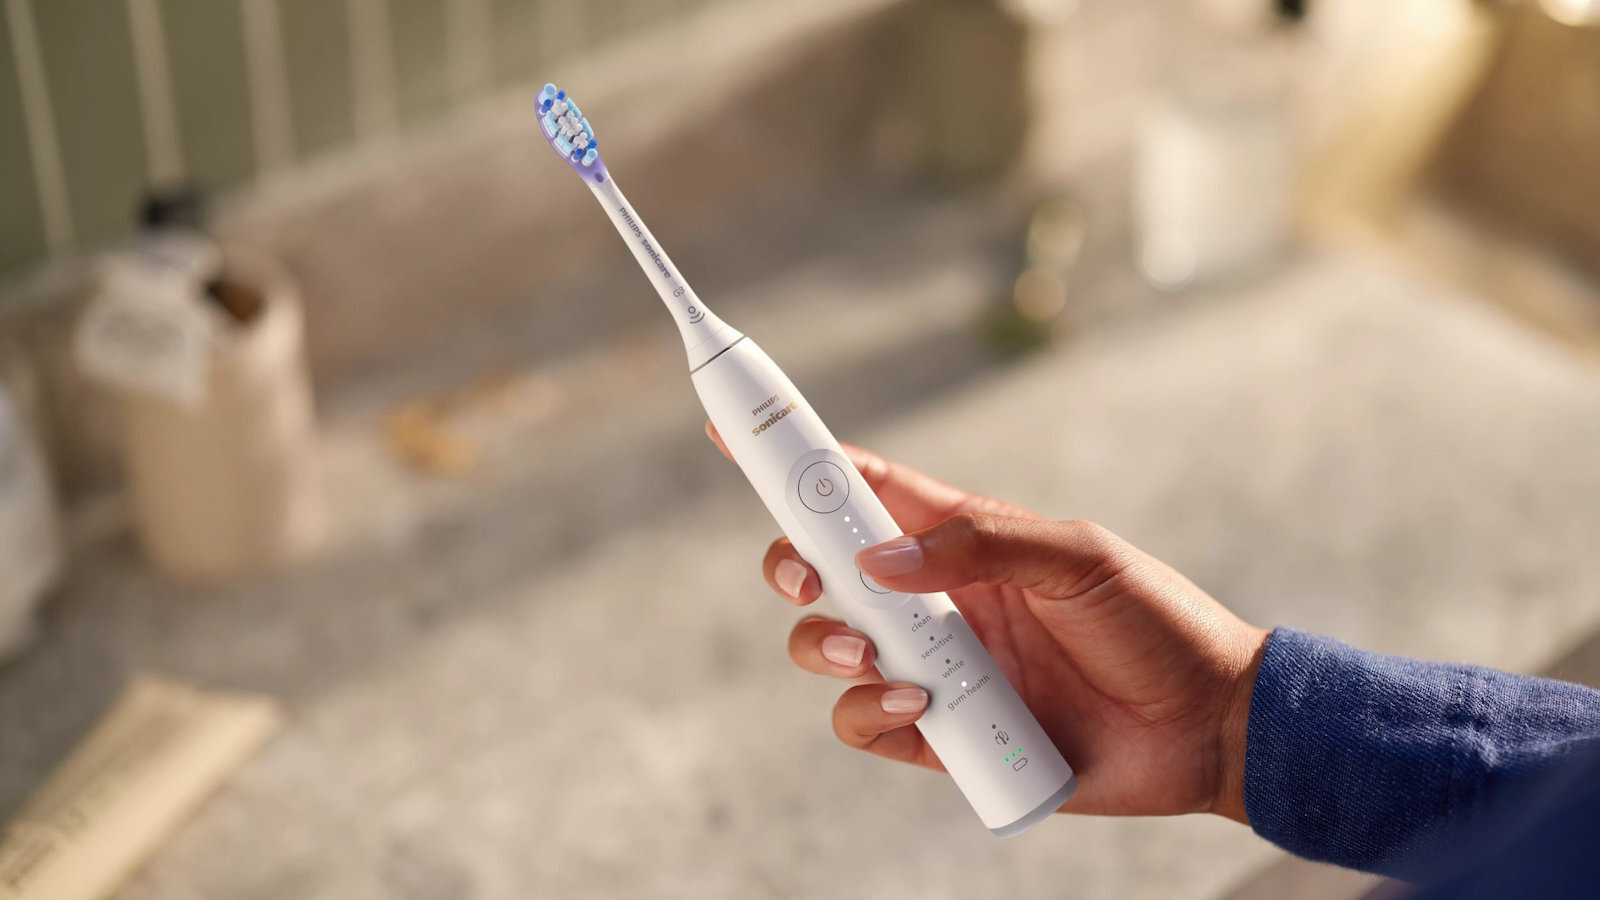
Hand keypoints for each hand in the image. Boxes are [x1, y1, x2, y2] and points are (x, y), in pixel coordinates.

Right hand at [707, 424, 1269, 822]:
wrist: (1203, 726)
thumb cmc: (1153, 623)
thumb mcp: (1077, 559)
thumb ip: (980, 547)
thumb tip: (876, 562)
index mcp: (961, 538)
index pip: (864, 489)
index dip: (800, 461)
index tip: (735, 428)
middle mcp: (934, 600)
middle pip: (823, 570)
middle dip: (792, 565)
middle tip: (807, 577)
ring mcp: (933, 669)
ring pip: (829, 648)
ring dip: (826, 644)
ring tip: (875, 652)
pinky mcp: (938, 737)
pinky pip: (865, 724)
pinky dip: (869, 713)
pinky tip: (918, 706)